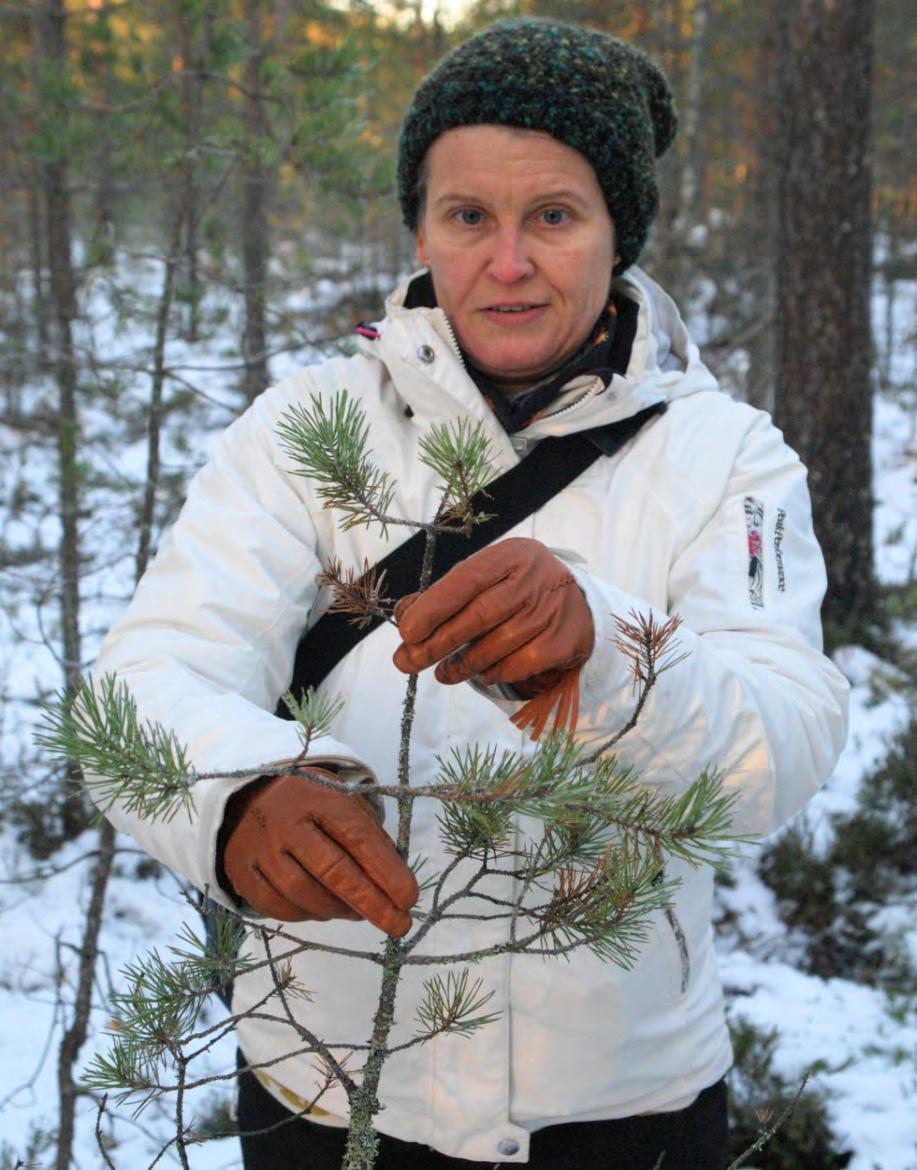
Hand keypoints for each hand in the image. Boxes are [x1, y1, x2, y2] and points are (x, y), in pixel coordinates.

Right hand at [221, 770, 417, 936]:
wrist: (248, 796)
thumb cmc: (310, 804)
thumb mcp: (343, 803)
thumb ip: (368, 837)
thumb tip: (395, 884)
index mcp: (319, 798)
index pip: (358, 837)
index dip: (386, 871)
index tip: (409, 899)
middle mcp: (286, 821)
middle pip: (332, 870)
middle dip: (371, 902)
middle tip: (398, 924)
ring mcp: (259, 847)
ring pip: (303, 893)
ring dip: (339, 911)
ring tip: (360, 913)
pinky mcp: (241, 871)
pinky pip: (276, 907)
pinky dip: (306, 915)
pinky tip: (325, 911)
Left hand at [392, 537, 593, 689]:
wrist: (575, 605)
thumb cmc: (514, 590)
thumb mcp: (484, 579)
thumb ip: (443, 595)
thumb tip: (406, 619)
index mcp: (511, 555)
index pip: (467, 579)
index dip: (434, 607)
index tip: (407, 632)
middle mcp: (536, 578)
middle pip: (481, 614)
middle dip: (439, 642)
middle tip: (408, 662)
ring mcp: (554, 610)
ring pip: (498, 644)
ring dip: (463, 664)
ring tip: (442, 674)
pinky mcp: (565, 641)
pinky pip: (520, 664)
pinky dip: (494, 673)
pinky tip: (482, 673)